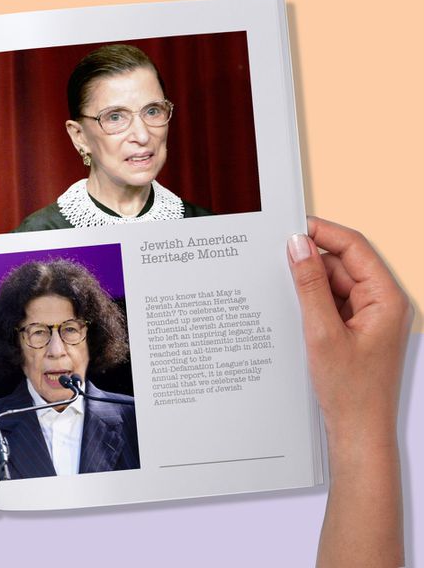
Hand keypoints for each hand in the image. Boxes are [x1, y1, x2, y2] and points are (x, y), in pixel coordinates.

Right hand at [288, 217, 411, 566]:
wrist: (359, 434)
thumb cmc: (351, 392)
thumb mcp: (322, 332)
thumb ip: (309, 285)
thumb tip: (297, 246)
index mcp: (386, 298)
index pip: (355, 247)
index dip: (323, 232)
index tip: (291, 227)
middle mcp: (382, 303)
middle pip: (344, 264)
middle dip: (311, 259)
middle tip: (274, 256)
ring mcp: (370, 317)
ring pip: (335, 284)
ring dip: (309, 283)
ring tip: (281, 288)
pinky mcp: (356, 331)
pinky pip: (332, 304)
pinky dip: (311, 302)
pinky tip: (291, 309)